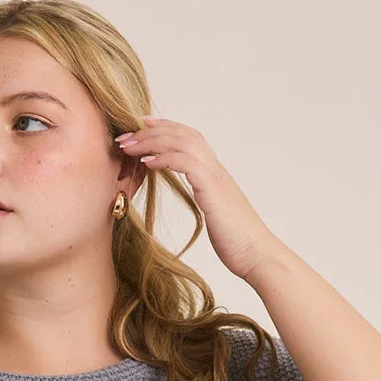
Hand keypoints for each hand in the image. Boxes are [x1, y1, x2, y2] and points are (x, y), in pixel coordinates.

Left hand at [115, 116, 277, 281]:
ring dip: (152, 142)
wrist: (256, 254)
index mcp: (214, 172)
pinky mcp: (212, 189)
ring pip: (182, 142)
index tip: (141, 125)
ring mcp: (215, 176)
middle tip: (124, 137)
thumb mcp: (216, 212)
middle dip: (150, 132)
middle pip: (181, 134)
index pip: (188, 137)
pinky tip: (147, 163)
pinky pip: (186, 163)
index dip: (164, 127)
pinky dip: (165, 158)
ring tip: (129, 147)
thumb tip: (200, 198)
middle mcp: (215, 168)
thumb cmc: (236, 240)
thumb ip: (206, 198)